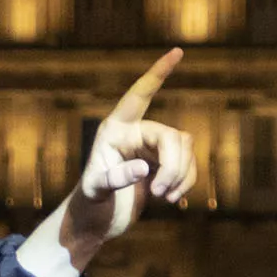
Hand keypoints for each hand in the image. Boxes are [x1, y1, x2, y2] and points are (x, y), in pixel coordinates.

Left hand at [57, 51, 196, 267]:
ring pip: (185, 149)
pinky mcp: (163, 166)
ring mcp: (151, 150)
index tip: (177, 52)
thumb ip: (115, 178)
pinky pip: (188, 165)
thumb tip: (145, 168)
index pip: (139, 95)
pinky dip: (185, 182)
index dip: (157, 74)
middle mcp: (135, 133)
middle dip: (175, 165)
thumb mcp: (95, 192)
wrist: (93, 224)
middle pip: (172, 136)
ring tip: (165, 199)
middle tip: (162, 194)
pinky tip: (172, 200)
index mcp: (115, 130)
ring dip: (182, 175)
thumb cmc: (88, 206)